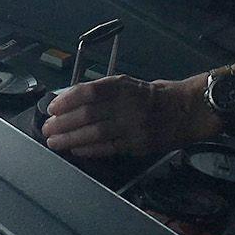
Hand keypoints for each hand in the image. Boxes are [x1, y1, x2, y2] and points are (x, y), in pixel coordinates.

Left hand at [42, 75, 218, 158]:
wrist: (186, 110)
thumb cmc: (152, 96)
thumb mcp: (129, 84)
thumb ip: (102, 93)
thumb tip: (69, 101)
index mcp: (123, 86)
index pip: (90, 91)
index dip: (68, 100)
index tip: (52, 108)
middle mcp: (128, 104)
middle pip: (89, 115)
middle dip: (64, 123)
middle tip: (48, 129)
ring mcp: (134, 126)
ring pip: (96, 134)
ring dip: (72, 139)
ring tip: (55, 142)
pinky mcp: (139, 144)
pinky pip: (110, 148)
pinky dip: (90, 149)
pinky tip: (76, 150)